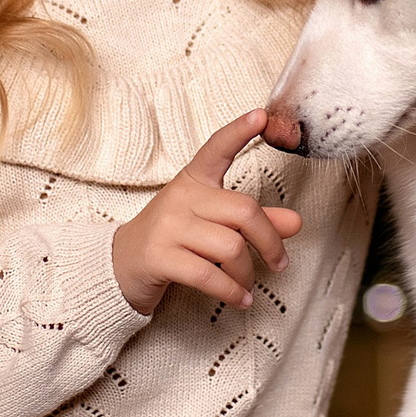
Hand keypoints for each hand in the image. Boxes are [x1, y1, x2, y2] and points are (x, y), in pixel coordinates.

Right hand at [111, 110, 302, 314]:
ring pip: (230, 247)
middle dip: (269, 242)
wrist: (119, 266)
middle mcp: (181, 198)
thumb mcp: (211, 222)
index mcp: (193, 180)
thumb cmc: (173, 239)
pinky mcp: (160, 258)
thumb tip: (296, 223)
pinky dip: (232, 293)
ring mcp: (167, 227)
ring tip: (247, 285)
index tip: (262, 115)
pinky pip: (209, 275)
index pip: (216, 148)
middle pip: (244, 212)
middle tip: (279, 262)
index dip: (239, 131)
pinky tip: (240, 301)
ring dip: (247, 274)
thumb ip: (254, 222)